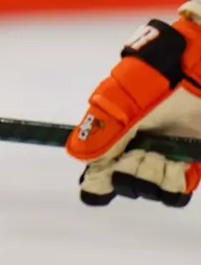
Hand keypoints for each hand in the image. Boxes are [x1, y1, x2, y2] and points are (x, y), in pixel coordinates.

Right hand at [67, 0, 200, 206]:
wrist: (193, 73)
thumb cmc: (155, 83)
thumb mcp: (122, 103)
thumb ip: (101, 130)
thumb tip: (75, 155)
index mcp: (112, 138)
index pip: (98, 173)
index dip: (99, 183)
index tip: (105, 183)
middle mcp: (135, 152)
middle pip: (125, 185)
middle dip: (134, 174)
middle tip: (144, 155)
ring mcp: (162, 158)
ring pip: (152, 190)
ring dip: (158, 178)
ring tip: (167, 157)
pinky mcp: (187, 163)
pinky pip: (178, 191)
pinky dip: (178, 181)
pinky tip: (182, 164)